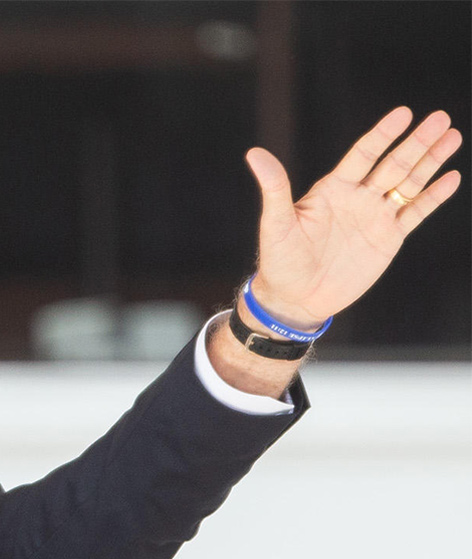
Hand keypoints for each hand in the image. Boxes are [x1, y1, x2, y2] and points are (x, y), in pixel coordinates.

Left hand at [245, 107, 460, 328]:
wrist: (296, 298)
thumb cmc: (280, 261)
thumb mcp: (276, 224)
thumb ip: (274, 188)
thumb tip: (254, 153)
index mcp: (332, 190)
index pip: (363, 155)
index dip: (383, 135)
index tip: (404, 114)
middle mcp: (357, 198)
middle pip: (393, 164)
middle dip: (417, 142)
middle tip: (441, 118)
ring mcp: (375, 217)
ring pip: (409, 183)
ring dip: (431, 161)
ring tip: (452, 136)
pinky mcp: (388, 238)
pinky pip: (415, 212)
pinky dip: (433, 196)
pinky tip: (451, 177)